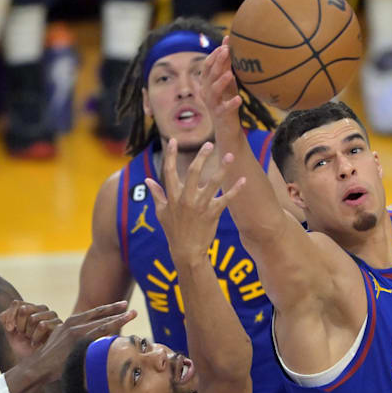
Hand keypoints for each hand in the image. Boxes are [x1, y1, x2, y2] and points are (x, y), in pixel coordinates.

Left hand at [0, 301, 62, 358]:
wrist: (32, 361)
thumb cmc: (22, 345)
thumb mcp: (10, 331)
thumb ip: (5, 318)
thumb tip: (5, 315)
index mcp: (30, 307)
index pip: (17, 303)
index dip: (10, 316)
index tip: (9, 329)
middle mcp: (42, 309)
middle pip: (24, 310)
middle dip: (20, 326)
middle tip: (24, 334)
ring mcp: (52, 315)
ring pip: (33, 318)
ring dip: (29, 333)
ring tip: (31, 339)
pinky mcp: (59, 324)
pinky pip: (42, 325)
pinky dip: (36, 336)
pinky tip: (37, 342)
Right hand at [32, 302, 136, 379]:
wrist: (39, 366)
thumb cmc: (51, 356)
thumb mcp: (62, 339)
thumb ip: (75, 335)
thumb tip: (88, 337)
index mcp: (71, 322)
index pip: (94, 313)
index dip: (109, 309)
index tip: (122, 306)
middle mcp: (74, 324)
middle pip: (100, 315)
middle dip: (117, 310)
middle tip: (131, 308)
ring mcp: (76, 333)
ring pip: (103, 324)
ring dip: (119, 318)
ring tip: (131, 315)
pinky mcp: (78, 343)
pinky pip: (99, 335)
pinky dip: (111, 331)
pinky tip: (122, 331)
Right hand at [145, 139, 245, 264]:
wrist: (186, 251)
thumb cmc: (173, 230)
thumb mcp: (161, 213)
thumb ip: (157, 194)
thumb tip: (148, 180)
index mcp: (172, 196)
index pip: (169, 171)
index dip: (170, 155)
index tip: (172, 140)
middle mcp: (186, 199)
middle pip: (193, 172)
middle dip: (201, 157)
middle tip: (209, 144)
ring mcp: (200, 206)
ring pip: (212, 183)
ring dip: (222, 169)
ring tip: (229, 155)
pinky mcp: (212, 213)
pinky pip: (226, 199)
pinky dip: (235, 190)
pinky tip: (243, 180)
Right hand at [200, 39, 244, 141]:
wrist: (227, 127)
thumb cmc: (226, 100)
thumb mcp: (227, 80)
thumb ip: (226, 63)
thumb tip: (228, 41)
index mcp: (207, 82)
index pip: (207, 66)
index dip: (214, 55)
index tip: (224, 45)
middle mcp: (206, 92)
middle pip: (210, 75)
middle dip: (217, 63)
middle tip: (226, 51)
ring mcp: (212, 104)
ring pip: (213, 91)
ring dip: (221, 82)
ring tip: (230, 74)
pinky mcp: (220, 115)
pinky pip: (224, 108)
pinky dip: (231, 104)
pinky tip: (239, 99)